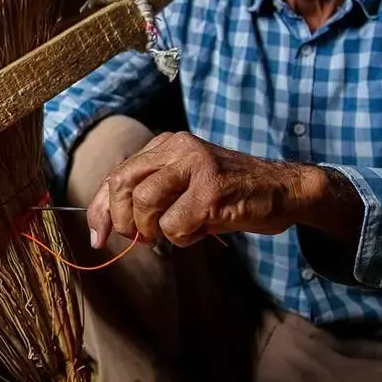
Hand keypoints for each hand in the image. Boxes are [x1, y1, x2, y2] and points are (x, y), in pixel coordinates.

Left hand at [86, 131, 330, 248]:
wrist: (284, 190)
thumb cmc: (229, 193)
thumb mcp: (184, 184)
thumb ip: (149, 196)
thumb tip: (106, 228)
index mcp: (167, 143)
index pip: (117, 175)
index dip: (100, 209)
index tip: (97, 236)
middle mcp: (178, 147)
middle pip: (122, 185)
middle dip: (124, 221)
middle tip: (143, 238)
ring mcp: (195, 166)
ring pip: (145, 205)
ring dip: (157, 231)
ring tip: (181, 230)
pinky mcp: (211, 190)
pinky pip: (175, 226)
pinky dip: (184, 238)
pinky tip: (205, 229)